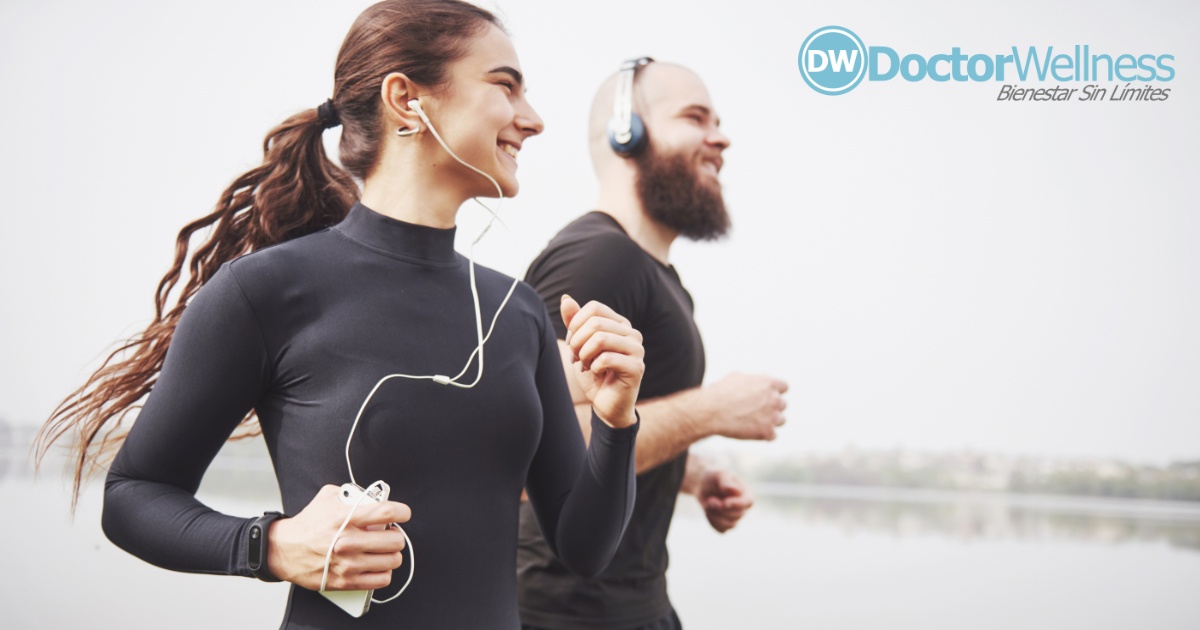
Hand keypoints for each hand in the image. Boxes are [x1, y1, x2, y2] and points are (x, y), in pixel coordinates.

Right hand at [267, 485, 410, 590]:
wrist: (285, 549)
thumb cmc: (308, 524)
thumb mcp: (327, 498)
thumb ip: (352, 494)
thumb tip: (373, 496)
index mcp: (346, 517)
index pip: (387, 512)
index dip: (403, 512)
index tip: (403, 514)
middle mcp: (349, 541)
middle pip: (395, 540)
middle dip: (396, 536)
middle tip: (390, 534)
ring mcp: (349, 564)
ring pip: (392, 561)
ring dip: (391, 554)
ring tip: (384, 550)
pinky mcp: (347, 581)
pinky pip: (381, 579)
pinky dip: (384, 572)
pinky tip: (377, 565)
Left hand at [560, 294, 644, 427]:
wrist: (605, 404)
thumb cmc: (593, 373)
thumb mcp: (579, 345)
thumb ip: (574, 323)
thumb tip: (566, 299)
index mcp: (620, 324)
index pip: (594, 308)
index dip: (576, 324)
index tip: (573, 343)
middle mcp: (632, 333)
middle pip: (595, 323)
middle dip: (577, 342)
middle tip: (576, 358)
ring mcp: (637, 350)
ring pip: (600, 339)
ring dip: (584, 355)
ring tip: (585, 365)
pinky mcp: (637, 367)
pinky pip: (606, 358)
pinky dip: (593, 367)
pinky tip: (595, 373)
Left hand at [697, 468, 752, 532]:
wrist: (703, 485)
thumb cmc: (714, 477)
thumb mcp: (719, 475)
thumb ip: (726, 482)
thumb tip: (733, 490)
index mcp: (747, 493)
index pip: (748, 502)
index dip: (736, 505)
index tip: (724, 503)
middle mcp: (744, 507)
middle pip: (737, 515)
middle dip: (720, 509)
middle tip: (709, 500)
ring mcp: (736, 517)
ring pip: (730, 525)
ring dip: (715, 516)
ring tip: (707, 504)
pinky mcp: (726, 524)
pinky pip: (722, 530)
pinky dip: (712, 522)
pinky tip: (708, 512)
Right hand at [701, 373, 787, 440]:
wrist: (711, 411)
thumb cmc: (721, 392)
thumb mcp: (738, 377)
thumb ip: (755, 379)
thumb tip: (763, 377)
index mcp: (769, 383)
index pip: (784, 387)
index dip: (774, 392)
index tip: (766, 396)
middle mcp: (774, 399)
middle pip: (782, 404)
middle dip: (771, 407)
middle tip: (755, 410)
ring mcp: (773, 416)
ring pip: (781, 420)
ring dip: (770, 421)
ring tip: (752, 421)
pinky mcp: (767, 432)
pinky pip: (773, 435)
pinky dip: (764, 434)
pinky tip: (751, 431)